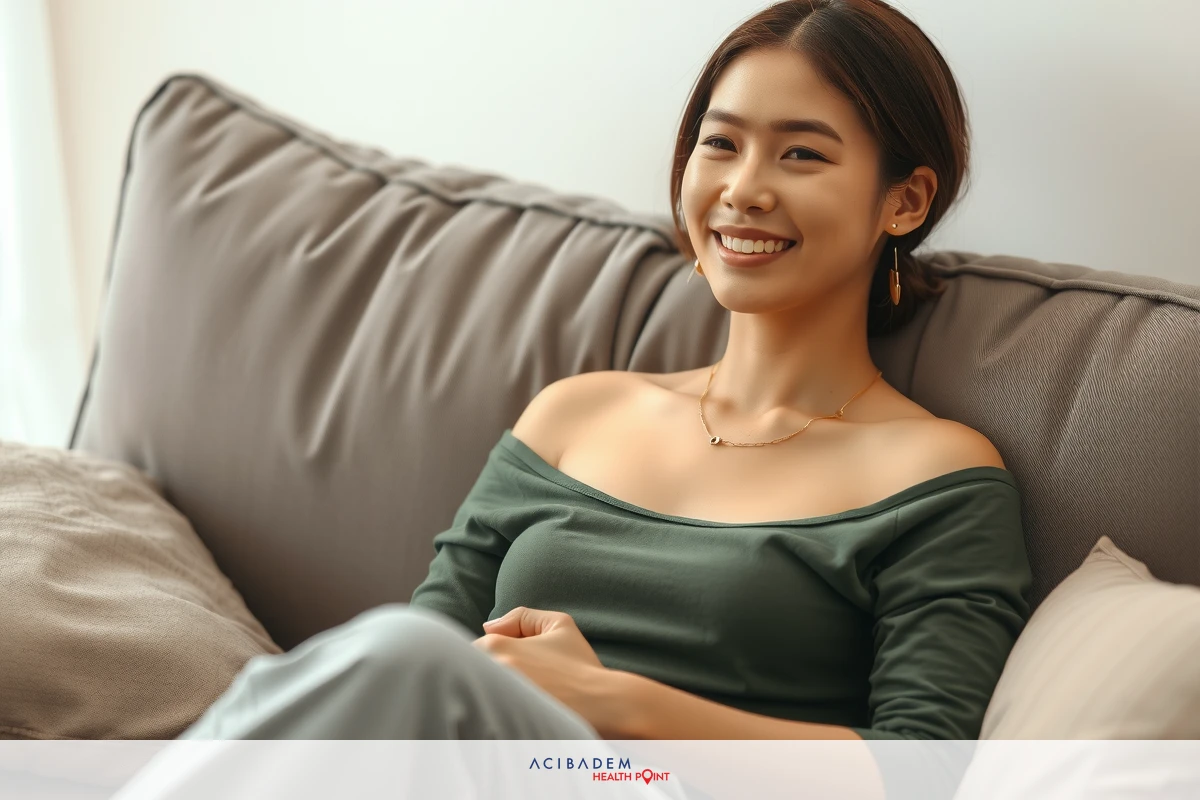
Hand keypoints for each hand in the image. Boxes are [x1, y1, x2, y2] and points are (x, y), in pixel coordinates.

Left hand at [472, 606, 627, 736]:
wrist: (604, 704)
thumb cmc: (581, 665)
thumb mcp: (559, 624)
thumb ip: (521, 616)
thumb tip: (487, 627)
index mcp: (496, 647)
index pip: (472, 650)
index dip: (490, 659)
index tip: (511, 669)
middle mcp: (490, 672)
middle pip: (468, 674)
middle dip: (484, 678)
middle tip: (514, 688)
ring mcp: (493, 701)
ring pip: (475, 696)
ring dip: (488, 698)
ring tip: (515, 704)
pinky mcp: (501, 727)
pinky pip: (484, 720)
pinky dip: (494, 719)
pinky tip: (515, 720)